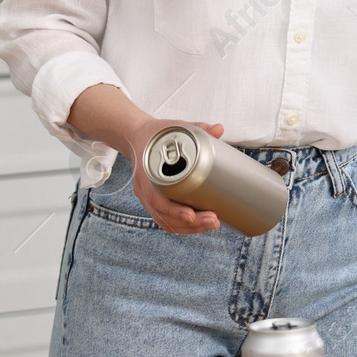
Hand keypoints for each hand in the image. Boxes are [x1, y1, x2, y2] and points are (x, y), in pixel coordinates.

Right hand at [124, 119, 226, 233]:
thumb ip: (198, 128)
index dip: (174, 210)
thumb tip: (219, 128)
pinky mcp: (154, 201)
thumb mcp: (175, 128)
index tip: (191, 214)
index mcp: (147, 172)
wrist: (137, 137)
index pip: (157, 199)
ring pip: (165, 221)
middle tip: (213, 220)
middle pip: (164, 215)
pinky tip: (199, 226)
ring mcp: (147, 197)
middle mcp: (145, 189)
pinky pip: (165, 220)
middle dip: (190, 222)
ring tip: (212, 224)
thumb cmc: (158, 134)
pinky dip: (181, 226)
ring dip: (188, 228)